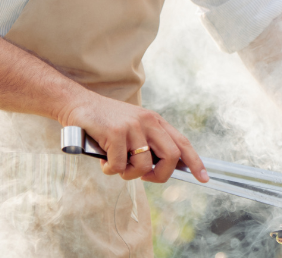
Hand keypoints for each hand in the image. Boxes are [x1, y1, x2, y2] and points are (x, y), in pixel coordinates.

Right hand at [58, 91, 208, 184]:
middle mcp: (148, 122)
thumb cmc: (105, 122)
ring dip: (127, 174)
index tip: (204, 177)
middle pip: (170, 157)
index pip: (182, 143)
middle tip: (144, 178)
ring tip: (116, 165)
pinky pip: (119, 166)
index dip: (195, 162)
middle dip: (159, 175)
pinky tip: (103, 160)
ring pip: (142, 166)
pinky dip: (109, 169)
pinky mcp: (116, 133)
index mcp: (156, 122)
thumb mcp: (133, 128)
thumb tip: (161, 168)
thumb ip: (148, 143)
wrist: (77, 104)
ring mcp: (133, 126)